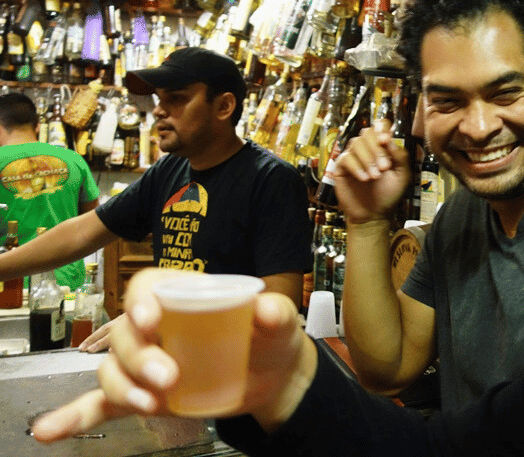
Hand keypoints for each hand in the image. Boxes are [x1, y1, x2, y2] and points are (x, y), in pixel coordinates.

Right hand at [33, 268, 318, 442]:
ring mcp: (145, 363)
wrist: (272, 377)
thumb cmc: (269, 338)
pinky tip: (48, 431)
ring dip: (123, 386)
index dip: (140, 300)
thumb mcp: (279, 323)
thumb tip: (267, 310)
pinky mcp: (143, 395)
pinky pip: (100, 403)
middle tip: (167, 377)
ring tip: (152, 404)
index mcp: (183, 297)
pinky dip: (74, 415)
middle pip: (125, 333)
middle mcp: (156, 327)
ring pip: (112, 368)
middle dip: (139, 356)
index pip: (148, 287)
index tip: (149, 319)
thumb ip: (276, 313)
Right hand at [333, 120, 410, 222]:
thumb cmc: (388, 194)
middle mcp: (367, 148)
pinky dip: (356, 167)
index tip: (386, 140)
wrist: (374, 214)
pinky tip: (364, 178)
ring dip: (367, 159)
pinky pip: (346, 158)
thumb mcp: (402, 176)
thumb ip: (400, 157)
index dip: (382, 128)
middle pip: (367, 132)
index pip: (380, 126)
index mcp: (383, 146)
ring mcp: (353, 156)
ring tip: (375, 176)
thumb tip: (390, 141)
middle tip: (384, 167)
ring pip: (356, 143)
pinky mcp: (341, 167)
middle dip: (377, 149)